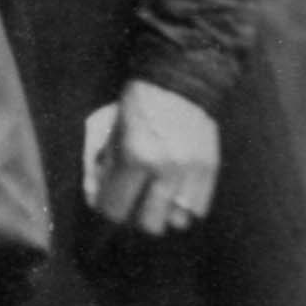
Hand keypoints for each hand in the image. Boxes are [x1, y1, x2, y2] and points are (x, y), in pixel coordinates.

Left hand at [83, 81, 219, 236]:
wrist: (179, 80)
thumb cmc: (135, 105)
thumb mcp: (105, 131)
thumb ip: (98, 167)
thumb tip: (95, 199)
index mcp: (135, 155)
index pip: (115, 209)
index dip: (107, 207)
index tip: (107, 200)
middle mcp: (165, 168)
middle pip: (148, 224)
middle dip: (135, 215)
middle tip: (132, 200)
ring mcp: (191, 171)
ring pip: (176, 222)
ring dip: (163, 213)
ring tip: (156, 195)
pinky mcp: (210, 170)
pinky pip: (198, 210)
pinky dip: (184, 207)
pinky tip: (174, 190)